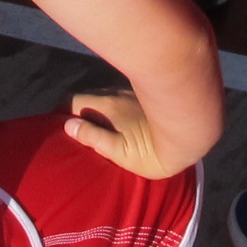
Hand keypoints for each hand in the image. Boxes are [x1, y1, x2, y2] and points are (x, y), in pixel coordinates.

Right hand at [63, 89, 194, 178]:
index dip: (60, 112)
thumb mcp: (121, 152)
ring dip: (93, 107)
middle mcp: (115, 95)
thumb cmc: (153, 150)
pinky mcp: (143, 97)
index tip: (56, 126)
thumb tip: (68, 125)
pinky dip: (109, 105)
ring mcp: (130, 94)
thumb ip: (94, 138)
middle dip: (75, 109)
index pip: (72, 101)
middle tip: (72, 128)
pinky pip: (117, 97)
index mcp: (106, 107)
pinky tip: (115, 119)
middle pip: (85, 97)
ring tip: (92, 126)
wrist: (190, 135)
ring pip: (102, 95)